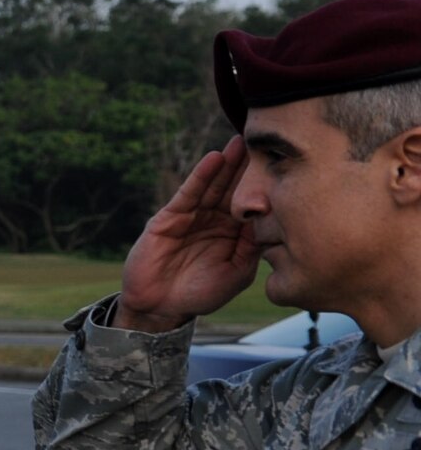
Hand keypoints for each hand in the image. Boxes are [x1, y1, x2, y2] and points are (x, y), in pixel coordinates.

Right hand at [116, 136, 259, 332]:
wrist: (160, 308)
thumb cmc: (201, 294)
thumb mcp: (237, 273)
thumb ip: (253, 248)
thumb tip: (273, 221)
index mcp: (236, 234)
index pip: (254, 203)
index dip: (267, 184)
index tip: (288, 162)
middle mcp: (216, 221)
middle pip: (236, 188)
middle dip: (249, 166)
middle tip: (266, 141)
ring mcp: (193, 217)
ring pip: (214, 186)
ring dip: (228, 164)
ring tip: (241, 142)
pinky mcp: (170, 217)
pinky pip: (189, 193)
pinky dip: (201, 176)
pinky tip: (215, 159)